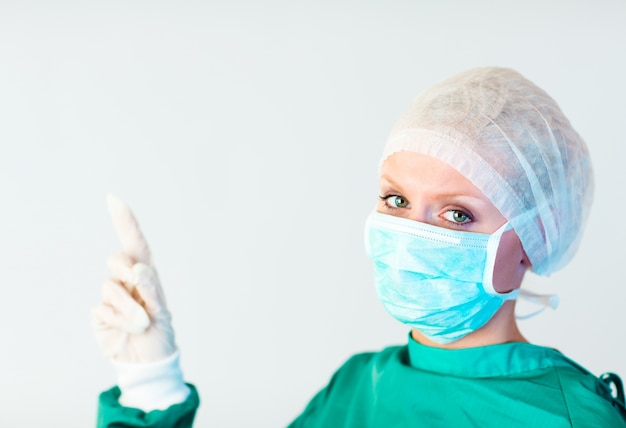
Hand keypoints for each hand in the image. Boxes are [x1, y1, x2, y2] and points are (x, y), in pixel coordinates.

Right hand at [92, 194, 176, 362]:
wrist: (146, 362)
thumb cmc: (159, 333)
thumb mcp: (161, 312)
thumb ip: (151, 290)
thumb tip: (138, 268)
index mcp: (146, 275)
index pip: (134, 243)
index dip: (124, 222)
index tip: (114, 200)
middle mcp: (127, 281)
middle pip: (117, 260)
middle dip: (127, 273)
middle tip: (141, 293)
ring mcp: (111, 296)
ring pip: (110, 287)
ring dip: (129, 308)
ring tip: (142, 324)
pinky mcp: (100, 314)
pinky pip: (102, 309)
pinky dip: (117, 321)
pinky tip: (126, 330)